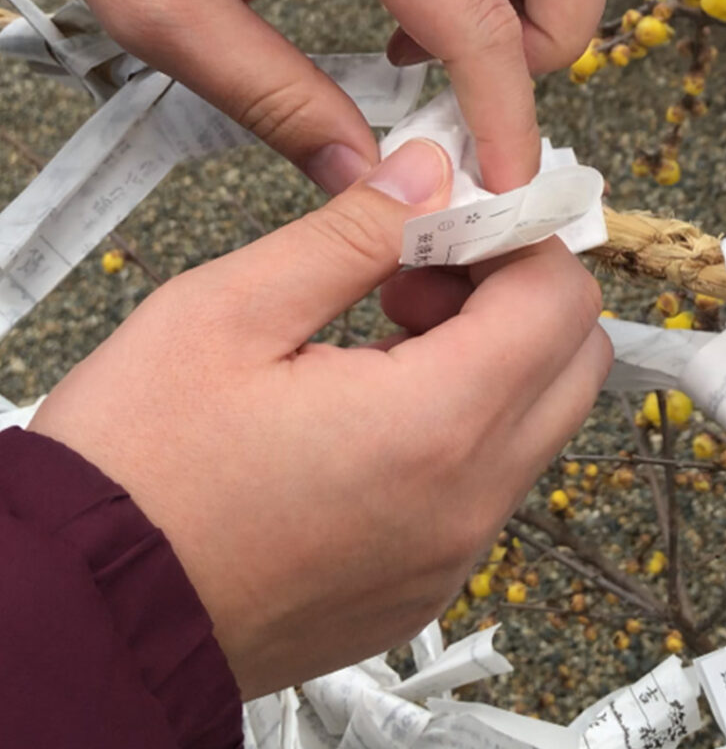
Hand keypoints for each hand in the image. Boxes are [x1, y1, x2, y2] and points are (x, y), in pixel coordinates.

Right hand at [28, 139, 610, 697]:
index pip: (557, 299)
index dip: (515, 234)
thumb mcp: (230, 312)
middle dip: (516, 291)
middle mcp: (468, 503)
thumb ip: (353, 232)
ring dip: (492, 353)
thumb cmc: (135, 469)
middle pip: (574, 359)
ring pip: (540, 418)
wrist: (86, 616)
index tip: (454, 213)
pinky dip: (465, 419)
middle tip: (417, 272)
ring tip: (381, 332)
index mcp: (434, 427)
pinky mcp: (427, 578)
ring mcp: (454, 552)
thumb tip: (431, 174)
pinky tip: (371, 401)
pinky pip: (492, 478)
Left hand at [55, 0, 616, 192]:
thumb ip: (278, 103)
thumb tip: (362, 178)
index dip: (507, 114)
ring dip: (536, 5)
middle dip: (559, 33)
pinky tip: (418, 23)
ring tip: (446, 57)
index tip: (504, 181)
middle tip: (489, 87)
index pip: (481, 17)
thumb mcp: (169, 12)